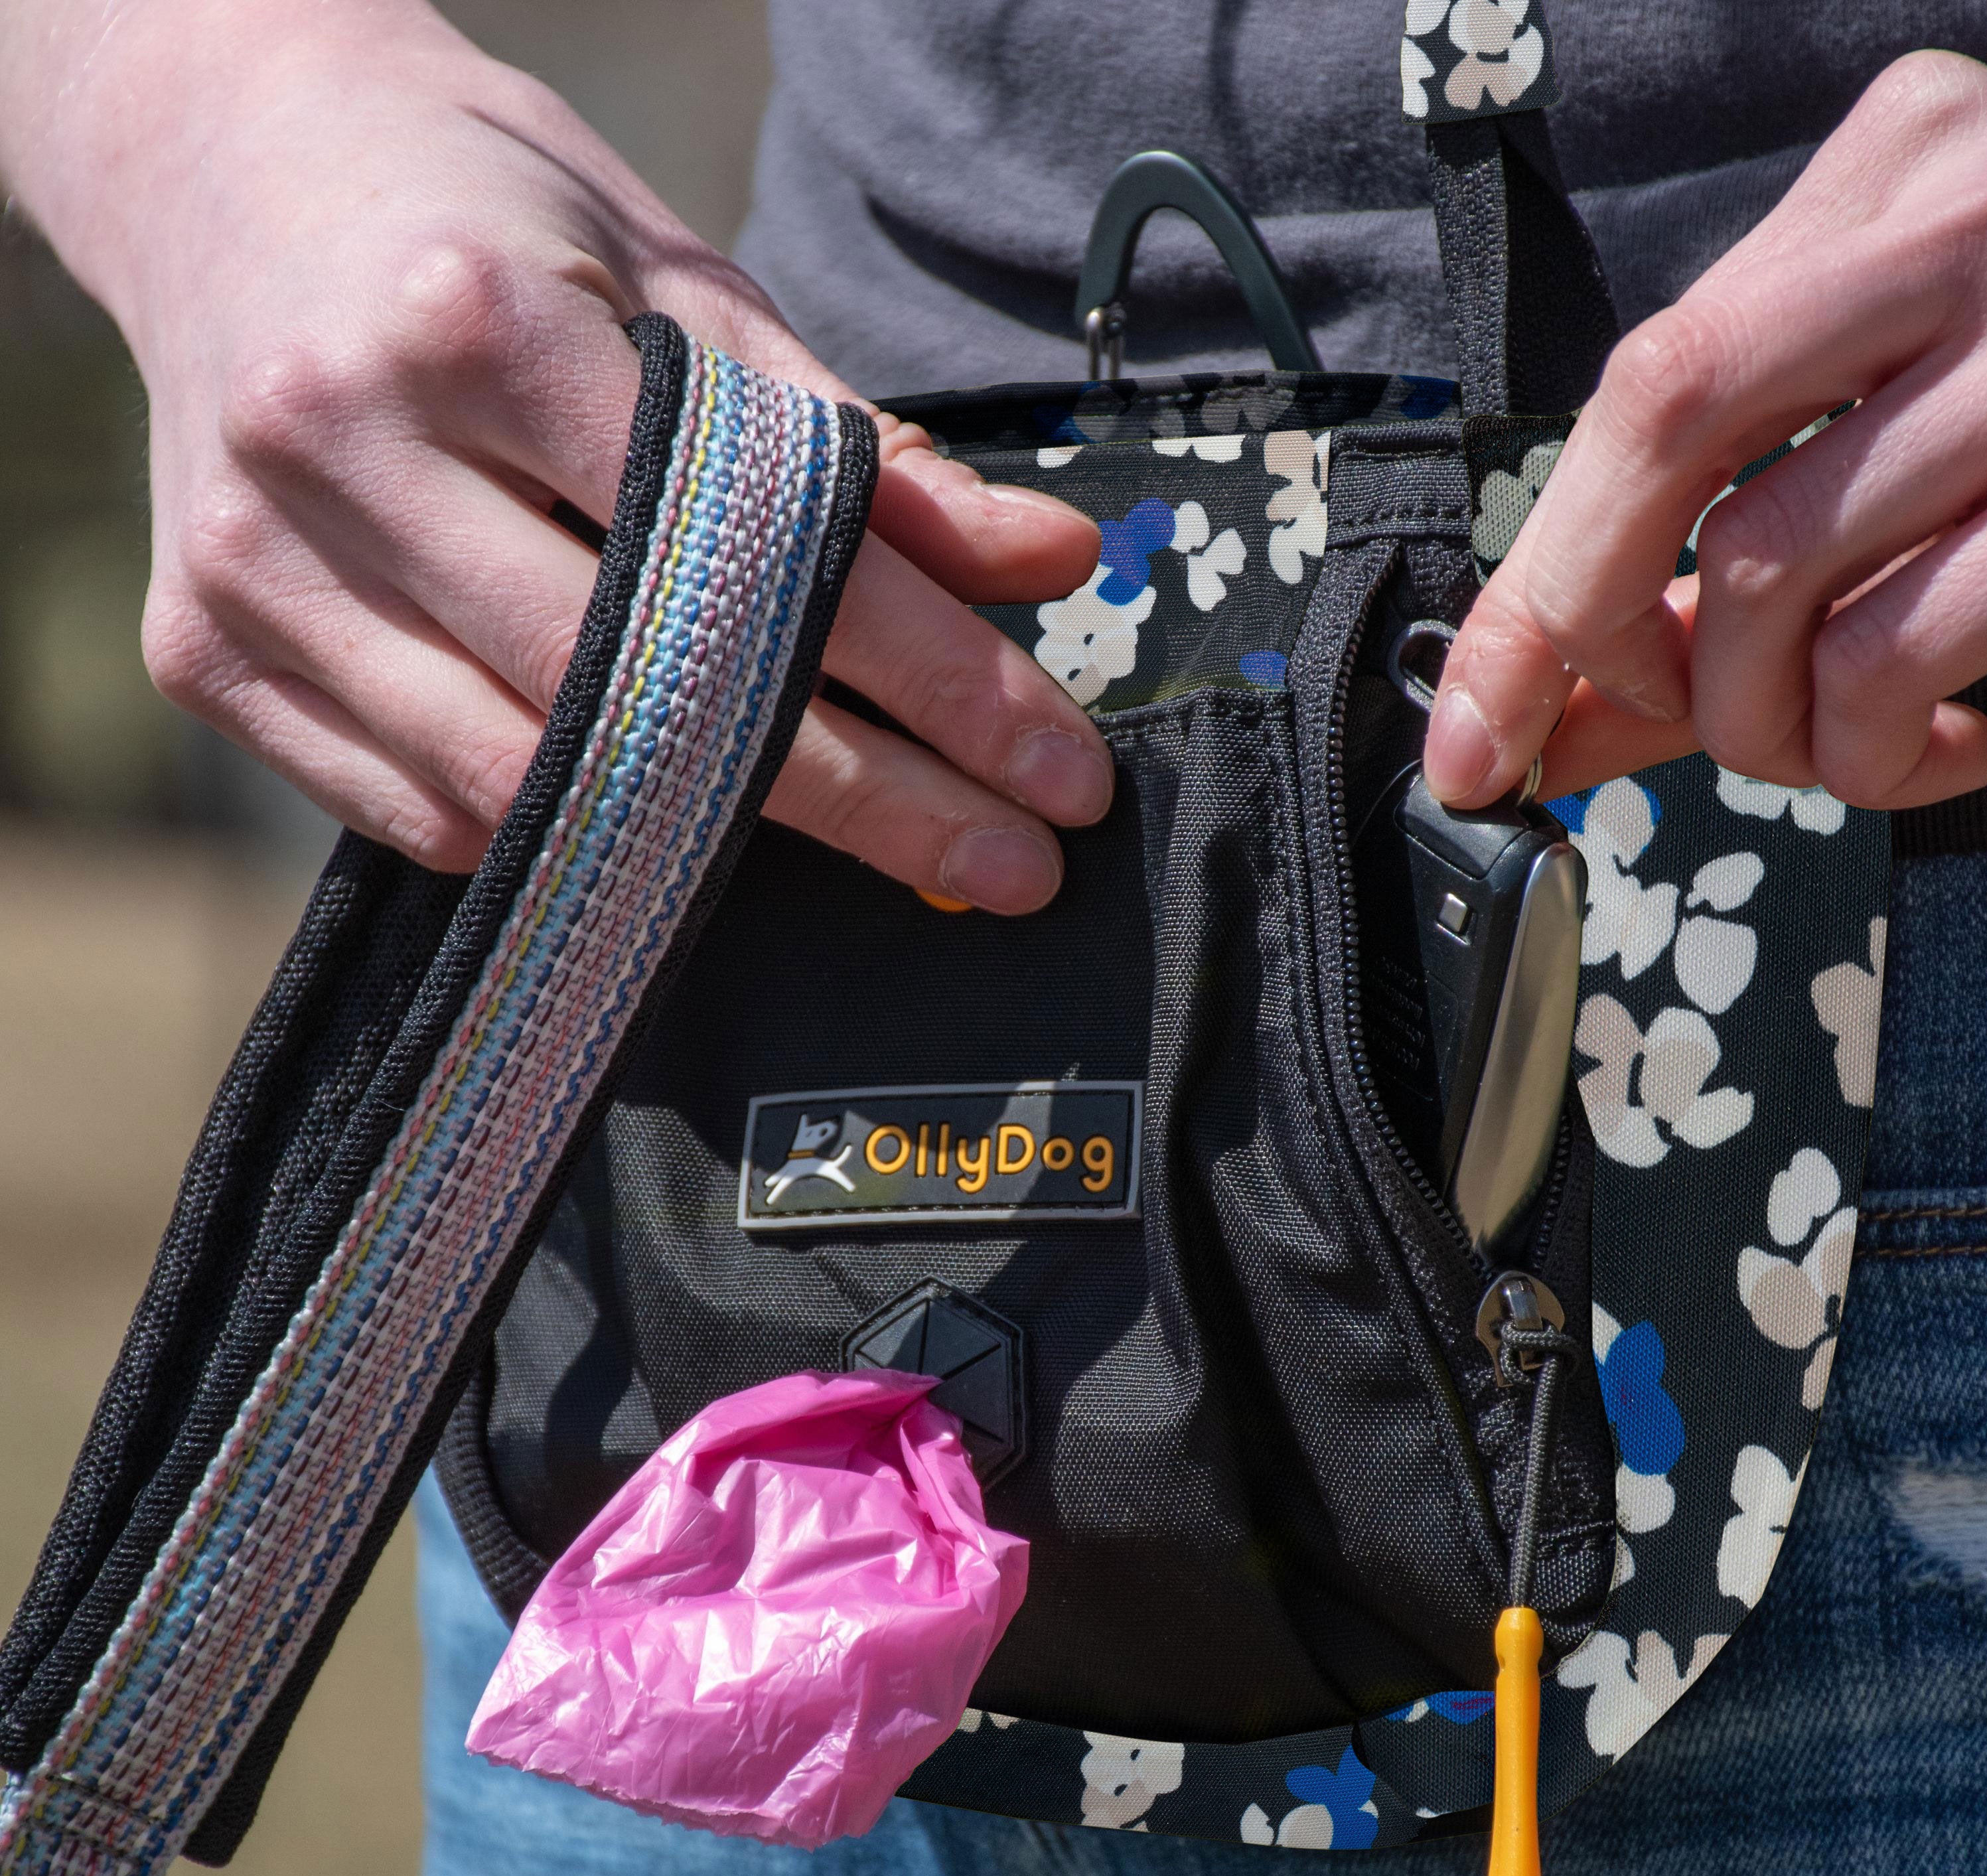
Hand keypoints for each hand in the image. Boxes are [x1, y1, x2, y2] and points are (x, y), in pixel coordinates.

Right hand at [0, 0, 1104, 907]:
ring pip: (528, 782)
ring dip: (722, 844)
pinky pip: (425, 812)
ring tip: (879, 847)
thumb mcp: (679, 281)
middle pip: (646, 697)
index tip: (1052, 770)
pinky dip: (562, 836)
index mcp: (470, 320)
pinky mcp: (204, 656)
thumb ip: (856, 443)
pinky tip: (656, 819)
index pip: (748, 551)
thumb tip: (1049, 562)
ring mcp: (253, 567)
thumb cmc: (487, 213)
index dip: (930, 680)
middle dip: (866, 802)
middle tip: (1010, 869)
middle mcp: (339, 449)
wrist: (223, 166)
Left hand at [1424, 50, 1986, 814]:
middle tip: (1679, 717)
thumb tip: (1531, 720)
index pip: (1639, 392)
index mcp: (1893, 181)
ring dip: (1768, 726)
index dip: (1530, 596)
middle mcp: (1970, 222)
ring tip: (1829, 748)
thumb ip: (1701, 562)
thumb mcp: (1876, 422)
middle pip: (1670, 427)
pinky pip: (1920, 648)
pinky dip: (1892, 751)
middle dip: (1619, 634)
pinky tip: (1938, 747)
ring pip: (1785, 576)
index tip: (1474, 740)